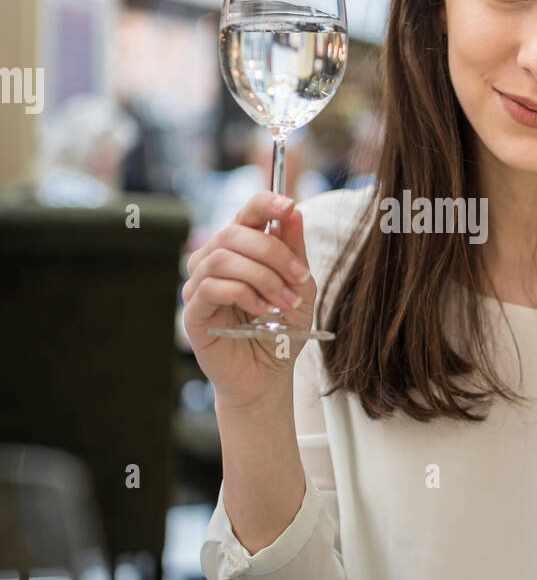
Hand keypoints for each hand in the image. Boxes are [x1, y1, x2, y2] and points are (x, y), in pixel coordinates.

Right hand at [181, 191, 316, 409]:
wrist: (269, 376)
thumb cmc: (281, 331)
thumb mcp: (299, 287)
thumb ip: (294, 251)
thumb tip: (292, 212)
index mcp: (239, 251)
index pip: (245, 214)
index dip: (264, 203)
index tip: (288, 205)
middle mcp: (213, 262)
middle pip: (233, 232)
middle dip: (272, 252)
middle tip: (299, 277)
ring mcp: (198, 287)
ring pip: (221, 258)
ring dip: (261, 276)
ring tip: (283, 301)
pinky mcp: (193, 313)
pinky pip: (211, 288)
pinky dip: (242, 294)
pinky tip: (262, 311)